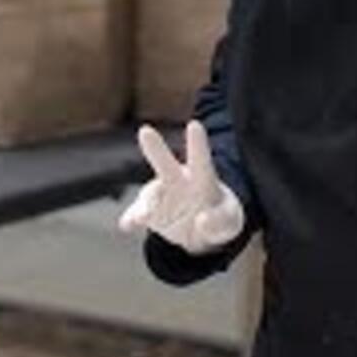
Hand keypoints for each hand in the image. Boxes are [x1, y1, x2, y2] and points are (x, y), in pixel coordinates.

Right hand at [117, 120, 246, 254]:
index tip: (195, 124)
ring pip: (150, 195)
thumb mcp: (229, 220)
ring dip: (146, 204)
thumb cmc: (219, 217)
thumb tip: (201, 222)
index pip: (201, 159)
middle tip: (145, 131)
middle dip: (156, 149)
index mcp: (201, 178)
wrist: (199, 232)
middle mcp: (177, 181)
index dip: (197, 143)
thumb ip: (220, 221)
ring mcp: (161, 197)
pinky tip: (128, 224)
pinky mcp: (149, 214)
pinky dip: (132, 218)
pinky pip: (137, 215)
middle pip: (166, 164)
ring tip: (144, 216)